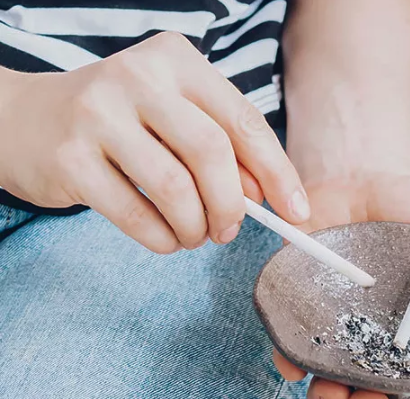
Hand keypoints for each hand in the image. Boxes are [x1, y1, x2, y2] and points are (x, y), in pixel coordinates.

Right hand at [0, 32, 308, 253]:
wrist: (27, 120)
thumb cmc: (121, 123)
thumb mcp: (175, 118)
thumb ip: (222, 149)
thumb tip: (267, 196)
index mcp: (176, 61)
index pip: (243, 120)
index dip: (277, 172)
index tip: (297, 212)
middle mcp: (137, 78)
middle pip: (211, 153)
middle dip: (232, 205)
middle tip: (230, 231)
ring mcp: (98, 115)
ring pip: (174, 188)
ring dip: (195, 227)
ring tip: (195, 236)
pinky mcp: (70, 158)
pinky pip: (135, 215)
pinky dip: (162, 239)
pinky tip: (166, 240)